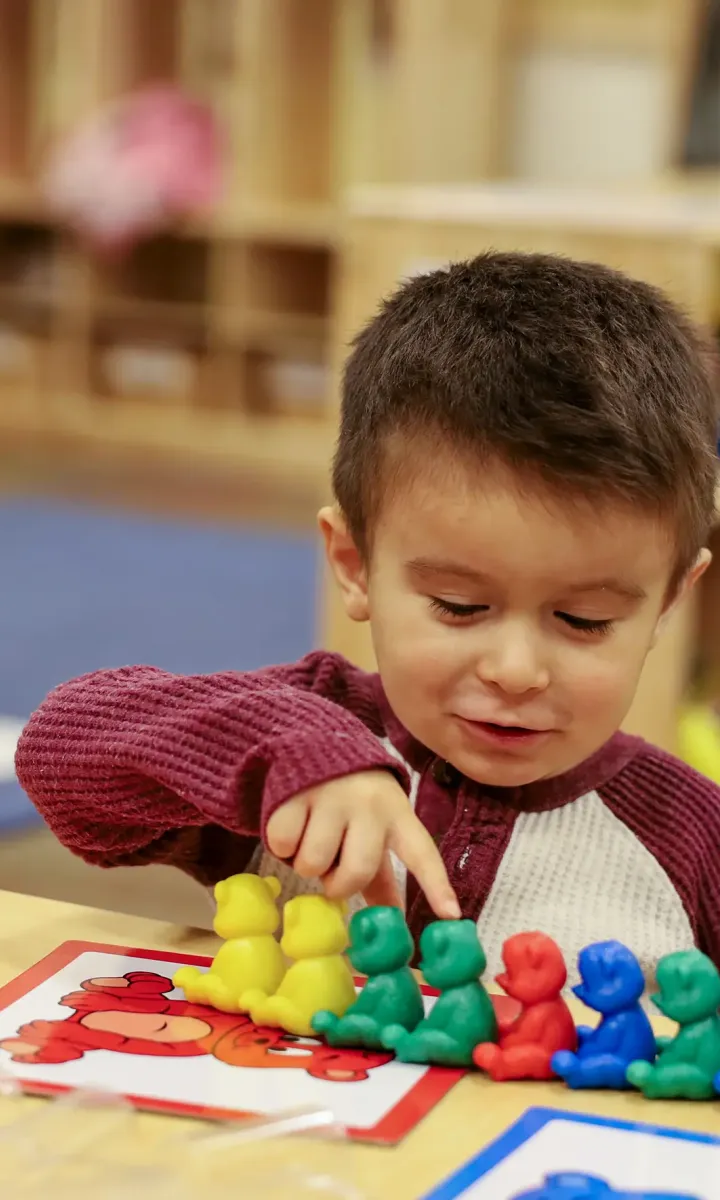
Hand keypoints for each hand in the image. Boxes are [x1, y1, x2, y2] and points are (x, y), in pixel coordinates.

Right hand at [266, 770, 460, 918]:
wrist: (314, 745)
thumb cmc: (351, 804)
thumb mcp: (373, 831)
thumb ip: (380, 876)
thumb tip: (392, 919)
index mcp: (397, 816)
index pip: (422, 852)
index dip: (436, 885)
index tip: (451, 915)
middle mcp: (370, 804)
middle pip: (356, 871)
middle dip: (338, 884)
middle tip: (331, 870)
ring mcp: (331, 796)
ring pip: (312, 863)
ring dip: (306, 864)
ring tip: (310, 839)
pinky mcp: (295, 793)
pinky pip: (282, 844)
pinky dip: (282, 847)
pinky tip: (293, 826)